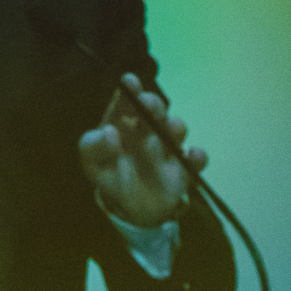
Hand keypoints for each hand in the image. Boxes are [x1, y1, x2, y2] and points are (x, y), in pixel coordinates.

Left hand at [78, 72, 204, 228]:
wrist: (131, 209)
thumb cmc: (111, 176)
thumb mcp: (93, 163)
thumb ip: (93, 147)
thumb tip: (109, 132)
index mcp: (124, 125)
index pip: (126, 102)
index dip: (129, 91)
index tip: (129, 81)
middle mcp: (148, 131)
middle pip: (154, 111)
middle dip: (153, 105)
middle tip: (147, 104)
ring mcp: (167, 149)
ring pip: (176, 130)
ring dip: (174, 127)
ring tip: (169, 129)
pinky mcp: (183, 169)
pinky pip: (194, 161)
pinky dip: (196, 157)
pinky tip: (191, 155)